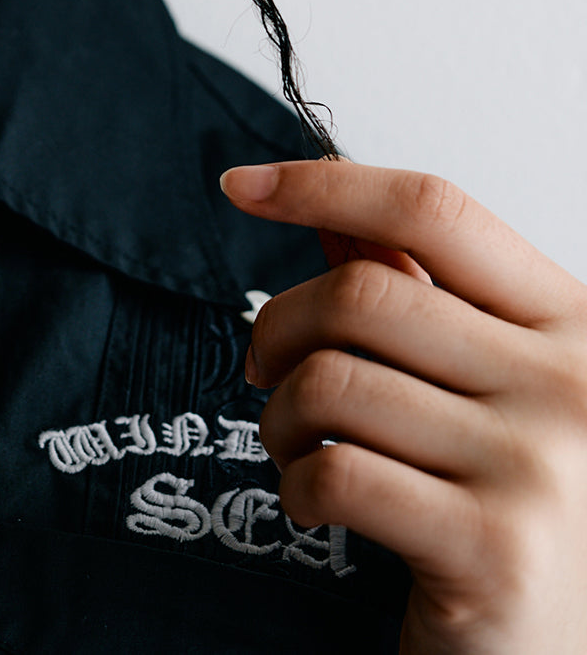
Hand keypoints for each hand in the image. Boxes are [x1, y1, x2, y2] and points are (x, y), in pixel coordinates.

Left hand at [220, 160, 586, 653]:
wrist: (557, 648)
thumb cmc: (510, 500)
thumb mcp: (489, 381)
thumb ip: (419, 297)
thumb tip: (328, 215)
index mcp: (571, 320)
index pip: (434, 210)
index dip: (325, 186)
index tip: (241, 187)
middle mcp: (570, 385)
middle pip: (363, 295)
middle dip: (278, 326)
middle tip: (263, 367)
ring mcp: (540, 471)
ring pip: (333, 383)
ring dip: (280, 418)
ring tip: (299, 448)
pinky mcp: (496, 553)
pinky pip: (338, 475)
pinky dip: (296, 486)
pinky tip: (314, 504)